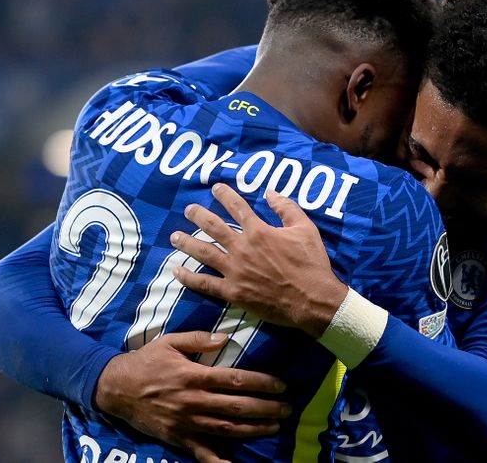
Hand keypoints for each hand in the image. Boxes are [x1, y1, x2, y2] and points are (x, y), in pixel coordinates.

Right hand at [95, 331, 290, 461]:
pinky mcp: (178, 438)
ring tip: (274, 427)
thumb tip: (226, 338)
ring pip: (226, 428)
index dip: (261, 383)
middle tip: (287, 409)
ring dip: (253, 429)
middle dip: (265, 409)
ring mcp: (186, 422)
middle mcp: (193, 401)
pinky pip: (201, 452)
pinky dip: (219, 461)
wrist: (115, 388)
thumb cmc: (146, 361)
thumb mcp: (169, 342)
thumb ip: (198, 339)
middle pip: (236, 407)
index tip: (281, 385)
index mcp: (194, 376)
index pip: (235, 380)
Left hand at [169, 183, 347, 337]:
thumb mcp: (306, 229)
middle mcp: (242, 248)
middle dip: (198, 215)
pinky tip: (177, 271)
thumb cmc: (311, 264)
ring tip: (174, 236)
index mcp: (259, 231)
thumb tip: (271, 192)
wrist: (312, 299)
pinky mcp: (233, 292)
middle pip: (213, 227)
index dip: (225, 195)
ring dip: (187, 242)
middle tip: (189, 210)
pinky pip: (205, 283)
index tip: (215, 188)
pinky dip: (189, 277)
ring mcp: (235, 270)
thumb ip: (287, 208)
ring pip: (204, 252)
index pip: (237, 207)